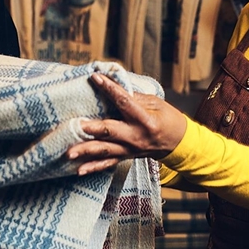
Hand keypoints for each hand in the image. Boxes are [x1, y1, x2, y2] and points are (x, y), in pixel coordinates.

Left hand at [66, 73, 187, 174]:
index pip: (124, 101)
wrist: (180, 144)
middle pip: (110, 131)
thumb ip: (134, 96)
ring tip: (69, 152)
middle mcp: (136, 136)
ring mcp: (130, 149)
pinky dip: (93, 167)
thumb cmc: (168, 119)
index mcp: (144, 119)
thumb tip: (114, 85)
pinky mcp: (126, 157)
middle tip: (77, 125)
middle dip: (92, 128)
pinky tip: (79, 170)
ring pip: (105, 150)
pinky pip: (108, 163)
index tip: (95, 78)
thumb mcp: (156, 103)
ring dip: (86, 151)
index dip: (109, 88)